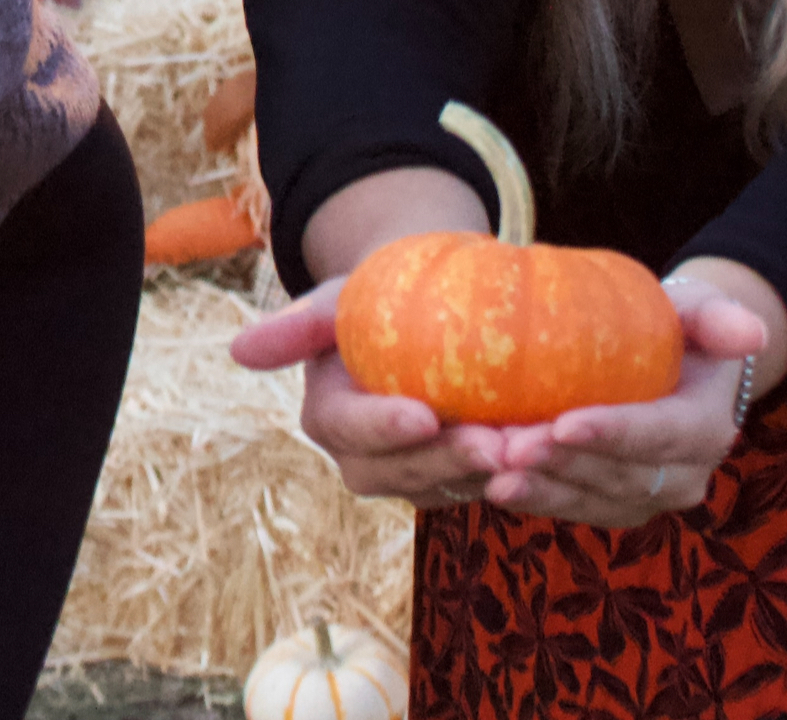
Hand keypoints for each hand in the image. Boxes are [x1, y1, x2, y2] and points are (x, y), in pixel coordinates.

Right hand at [232, 279, 505, 509]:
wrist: (420, 309)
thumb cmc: (371, 297)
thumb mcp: (332, 300)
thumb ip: (294, 327)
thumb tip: (238, 351)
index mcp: (328, 418)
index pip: (351, 430)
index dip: (385, 428)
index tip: (425, 414)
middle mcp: (363, 458)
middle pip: (400, 473)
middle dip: (448, 462)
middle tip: (498, 444)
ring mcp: (410, 474)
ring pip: (446, 488)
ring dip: (488, 474)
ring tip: (531, 448)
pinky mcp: (454, 479)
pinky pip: (480, 485)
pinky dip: (512, 473)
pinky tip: (548, 450)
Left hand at [476, 286, 767, 528]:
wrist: (666, 366)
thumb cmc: (675, 327)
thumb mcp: (696, 310)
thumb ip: (717, 317)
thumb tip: (751, 332)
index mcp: (705, 429)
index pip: (658, 435)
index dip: (613, 433)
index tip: (563, 423)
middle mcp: (683, 477)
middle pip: (619, 477)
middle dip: (564, 465)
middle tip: (509, 447)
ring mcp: (645, 498)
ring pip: (590, 501)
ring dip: (539, 488)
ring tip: (489, 468)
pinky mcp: (609, 507)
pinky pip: (568, 507)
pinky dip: (530, 496)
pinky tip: (485, 480)